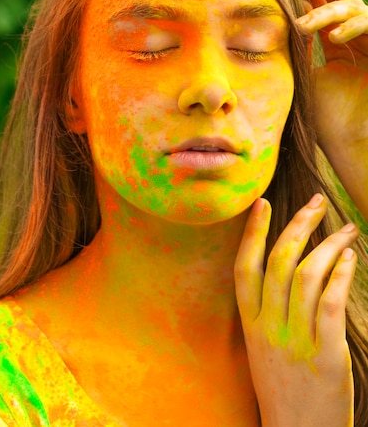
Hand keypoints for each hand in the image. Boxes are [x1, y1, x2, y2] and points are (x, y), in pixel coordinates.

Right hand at [234, 194, 357, 426]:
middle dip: (299, 224)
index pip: (244, 268)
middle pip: (280, 262)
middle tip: (317, 202)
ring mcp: (296, 342)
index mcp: (251, 326)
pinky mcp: (326, 357)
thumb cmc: (284, 392)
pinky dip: (340, 274)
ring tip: (345, 229)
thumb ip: (269, 314)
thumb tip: (289, 271)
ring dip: (329, 244)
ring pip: (308, 275)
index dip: (253, 232)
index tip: (264, 202)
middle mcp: (269, 329)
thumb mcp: (263, 351)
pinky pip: (329, 304)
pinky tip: (350, 259)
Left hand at [289, 0, 367, 218]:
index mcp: (332, 41)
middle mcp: (353, 35)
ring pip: (349, 5)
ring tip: (301, 26)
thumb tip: (260, 30)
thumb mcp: (301, 77)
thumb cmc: (326, 120)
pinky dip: (353, 25)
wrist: (352, 143)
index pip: (316, 1)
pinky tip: (333, 36)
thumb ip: (290, 52)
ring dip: (325, 12)